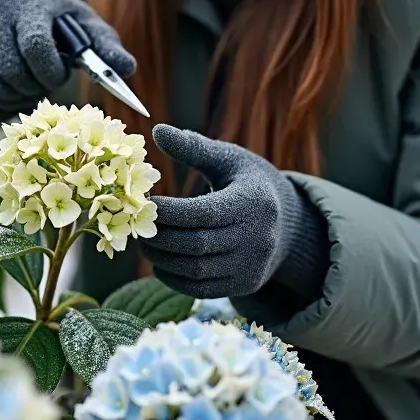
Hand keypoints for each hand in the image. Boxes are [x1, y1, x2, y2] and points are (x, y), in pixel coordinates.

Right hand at [0, 0, 134, 108]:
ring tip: (30, 76)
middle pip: (17, 73)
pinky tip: (9, 78)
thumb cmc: (43, 13)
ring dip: (22, 93)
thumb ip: (104, 43)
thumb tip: (129, 69)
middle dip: (39, 83)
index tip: (59, 72)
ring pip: (0, 87)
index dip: (52, 71)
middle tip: (45, 75)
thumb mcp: (74, 19)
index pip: (36, 48)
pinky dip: (3, 96)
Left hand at [141, 124, 316, 298]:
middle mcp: (258, 238)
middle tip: (133, 224)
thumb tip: (157, 130)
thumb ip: (193, 148)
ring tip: (142, 243)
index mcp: (254, 202)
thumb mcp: (227, 159)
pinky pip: (203, 289)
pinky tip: (159, 263)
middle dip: (160, 237)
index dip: (169, 212)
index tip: (142, 203)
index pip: (204, 213)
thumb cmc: (247, 182)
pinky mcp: (245, 285)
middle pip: (198, 245)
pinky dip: (175, 279)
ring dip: (162, 260)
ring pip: (197, 271)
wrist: (287, 222)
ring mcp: (253, 266)